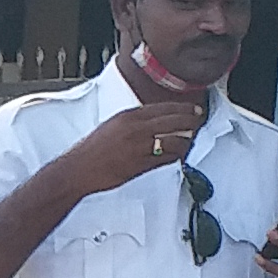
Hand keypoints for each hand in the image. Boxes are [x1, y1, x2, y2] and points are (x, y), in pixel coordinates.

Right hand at [62, 92, 204, 196]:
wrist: (78, 169)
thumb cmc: (91, 150)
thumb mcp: (112, 126)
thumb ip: (133, 122)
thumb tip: (151, 122)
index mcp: (129, 116)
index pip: (164, 107)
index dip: (183, 108)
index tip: (193, 109)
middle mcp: (137, 128)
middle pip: (174, 121)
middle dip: (191, 121)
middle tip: (199, 121)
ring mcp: (141, 146)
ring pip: (175, 140)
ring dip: (186, 140)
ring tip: (190, 140)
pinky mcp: (142, 164)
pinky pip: (168, 158)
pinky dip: (177, 156)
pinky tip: (179, 155)